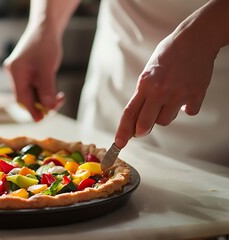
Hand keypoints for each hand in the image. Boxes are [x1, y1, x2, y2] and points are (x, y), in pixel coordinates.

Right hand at [3, 26, 64, 121]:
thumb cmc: (46, 45)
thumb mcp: (48, 68)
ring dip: (44, 99)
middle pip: (25, 98)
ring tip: (59, 98)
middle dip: (41, 104)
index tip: (42, 120)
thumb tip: (49, 108)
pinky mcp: (24, 73)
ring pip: (30, 93)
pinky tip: (54, 93)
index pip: (21, 98)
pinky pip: (32, 88)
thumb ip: (47, 89)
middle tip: (58, 105)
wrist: (45, 28)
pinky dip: (43, 92)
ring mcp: (18, 73)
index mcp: (16, 72)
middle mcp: (14, 73)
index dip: (32, 110)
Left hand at [115, 28, 217, 148]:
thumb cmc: (168, 55)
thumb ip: (144, 94)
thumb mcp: (148, 72)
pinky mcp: (196, 94)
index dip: (123, 130)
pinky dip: (187, 107)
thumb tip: (138, 117)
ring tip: (170, 97)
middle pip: (145, 124)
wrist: (194, 40)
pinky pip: (189, 112)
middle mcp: (159, 91)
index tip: (119, 144)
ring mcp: (178, 94)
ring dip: (165, 115)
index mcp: (145, 84)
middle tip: (142, 130)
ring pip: (165, 121)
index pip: (129, 112)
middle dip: (141, 130)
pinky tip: (186, 93)